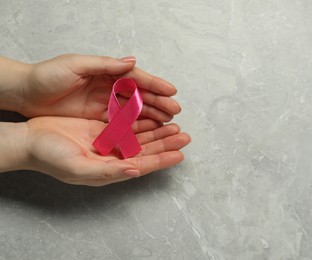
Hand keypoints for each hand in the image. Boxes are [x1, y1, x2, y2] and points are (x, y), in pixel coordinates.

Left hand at [19, 54, 180, 121]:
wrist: (27, 93)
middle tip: (175, 111)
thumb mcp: (74, 65)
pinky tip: (148, 130)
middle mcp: (108, 86)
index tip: (171, 92)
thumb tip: (131, 62)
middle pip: (139, 95)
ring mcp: (104, 102)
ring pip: (133, 109)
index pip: (136, 78)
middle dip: (158, 102)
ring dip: (151, 114)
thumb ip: (104, 65)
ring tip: (168, 122)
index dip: (155, 85)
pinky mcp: (97, 117)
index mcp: (105, 71)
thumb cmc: (47, 75)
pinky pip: (121, 121)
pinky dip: (136, 125)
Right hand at [25, 117, 190, 185]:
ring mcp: (108, 141)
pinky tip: (153, 116)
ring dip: (157, 132)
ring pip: (140, 136)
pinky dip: (141, 120)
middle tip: (185, 136)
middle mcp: (112, 156)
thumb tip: (135, 170)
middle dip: (166, 143)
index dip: (162, 160)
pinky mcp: (101, 127)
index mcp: (109, 168)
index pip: (142, 164)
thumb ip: (108, 171)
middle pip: (146, 150)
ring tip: (175, 126)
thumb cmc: (50, 157)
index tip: (180, 154)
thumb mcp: (78, 167)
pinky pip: (127, 123)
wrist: (29, 140)